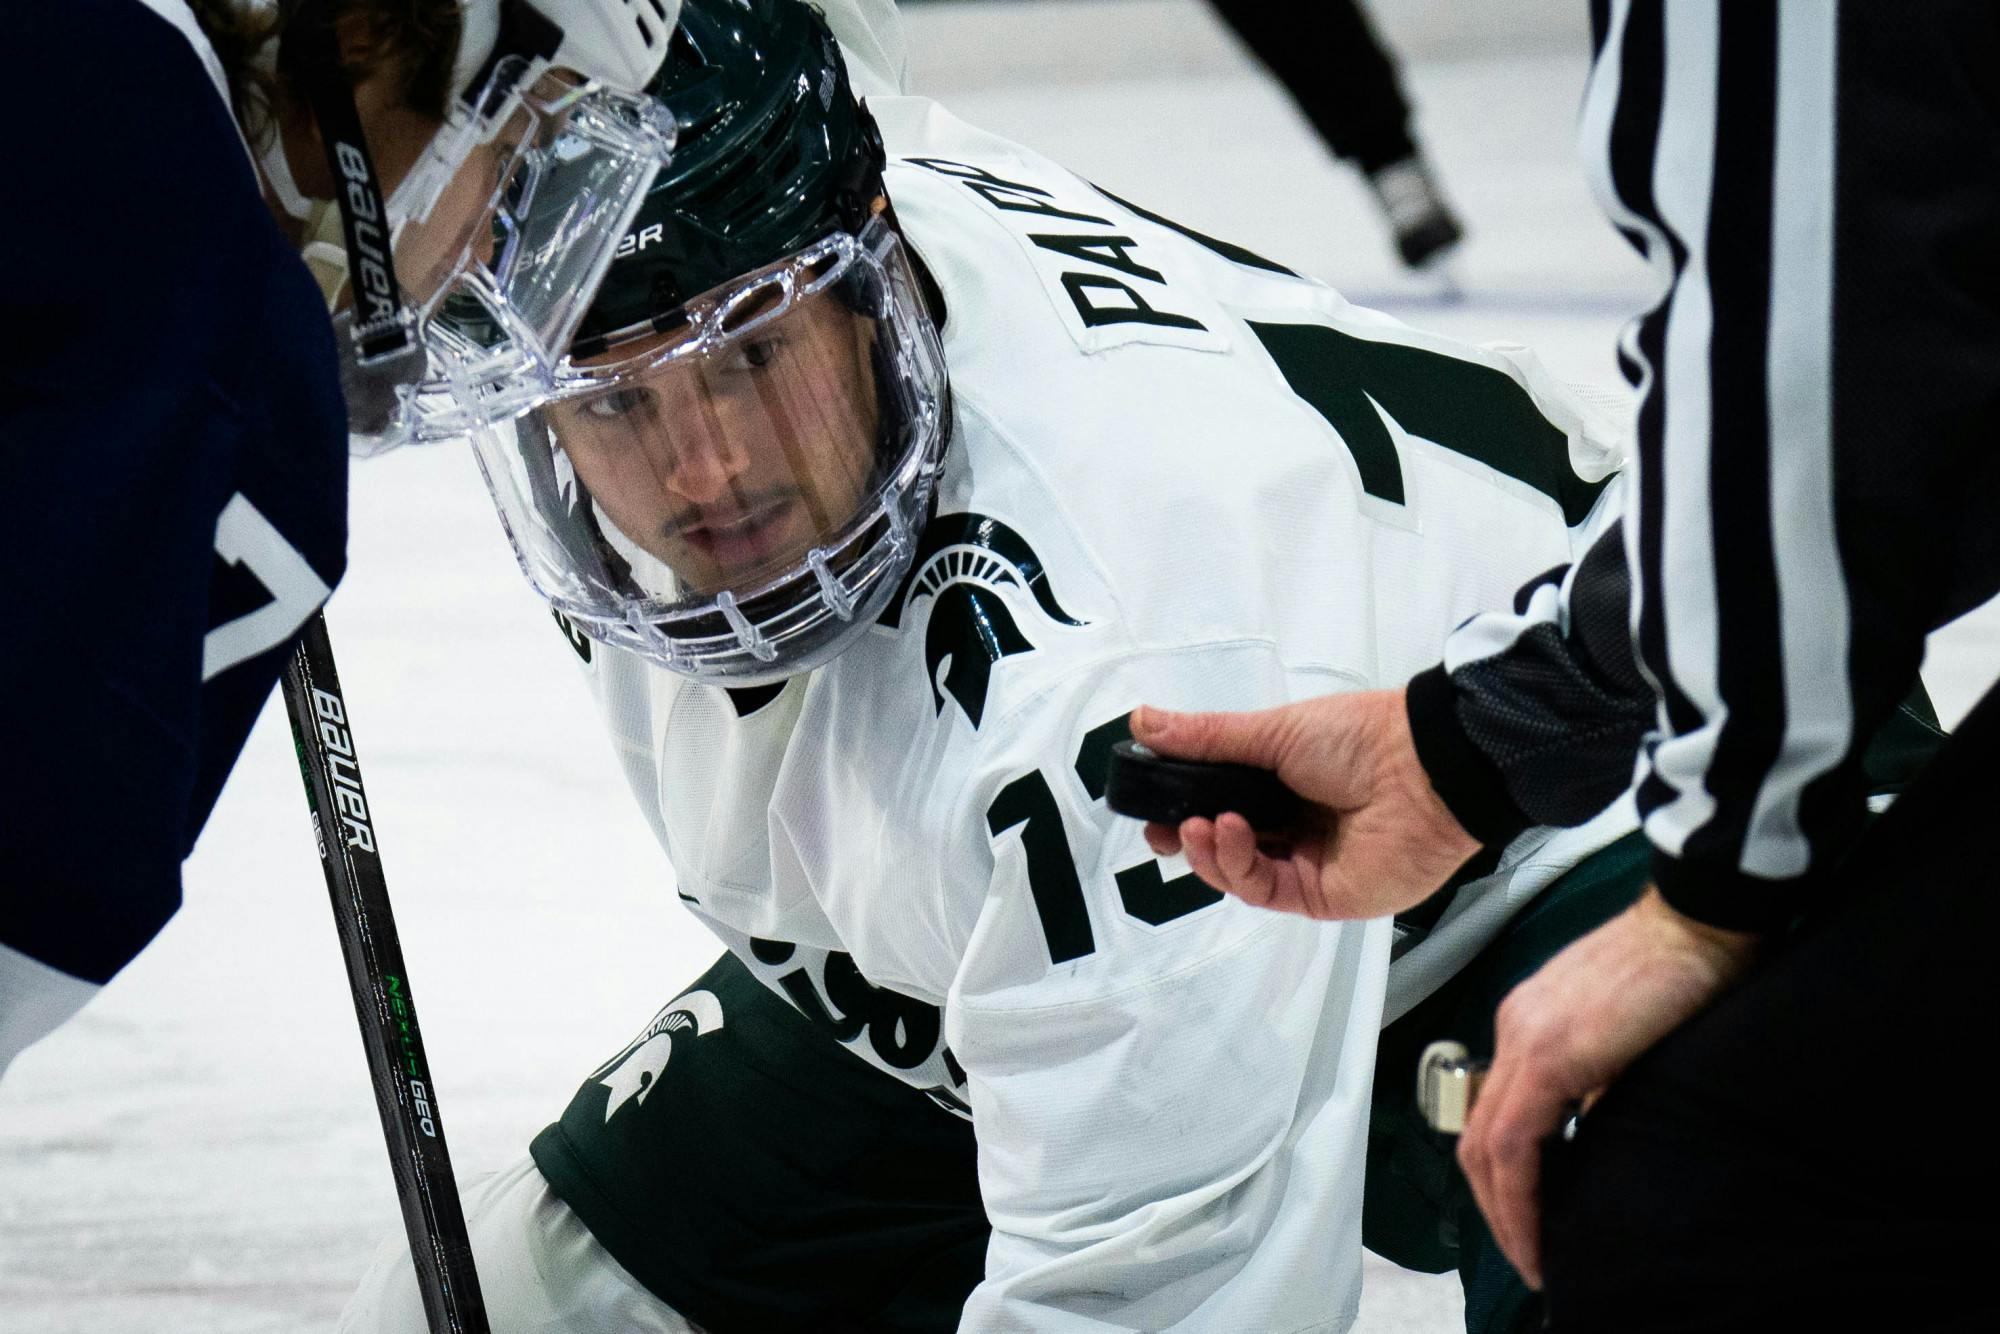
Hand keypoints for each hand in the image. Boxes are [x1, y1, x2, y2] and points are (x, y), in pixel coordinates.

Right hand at [1132, 688, 1479, 920]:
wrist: (1425, 770)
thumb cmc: (1356, 739)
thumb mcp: (1272, 731)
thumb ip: (1205, 738)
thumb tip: (1141, 721)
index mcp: (1282, 785)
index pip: (1219, 806)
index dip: (1182, 809)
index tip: (1151, 807)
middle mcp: (1292, 828)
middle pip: (1223, 847)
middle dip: (1186, 839)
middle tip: (1161, 830)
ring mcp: (1305, 865)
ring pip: (1237, 874)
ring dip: (1208, 851)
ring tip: (1199, 824)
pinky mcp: (1320, 897)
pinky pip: (1264, 890)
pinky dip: (1237, 864)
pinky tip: (1230, 832)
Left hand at [1457, 887, 1759, 1287]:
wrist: (1699, 915)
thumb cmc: (1681, 966)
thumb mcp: (1626, 1033)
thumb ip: (1600, 1078)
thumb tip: (1600, 1134)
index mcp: (1529, 1022)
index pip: (1493, 1114)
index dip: (1504, 1181)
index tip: (1531, 1227)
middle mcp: (1514, 1027)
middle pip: (1476, 1136)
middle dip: (1497, 1208)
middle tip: (1528, 1254)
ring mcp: (1524, 1036)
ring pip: (1485, 1145)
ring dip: (1504, 1211)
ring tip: (1533, 1255)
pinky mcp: (1551, 1051)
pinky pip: (1514, 1140)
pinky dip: (1519, 1194)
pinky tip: (1539, 1230)